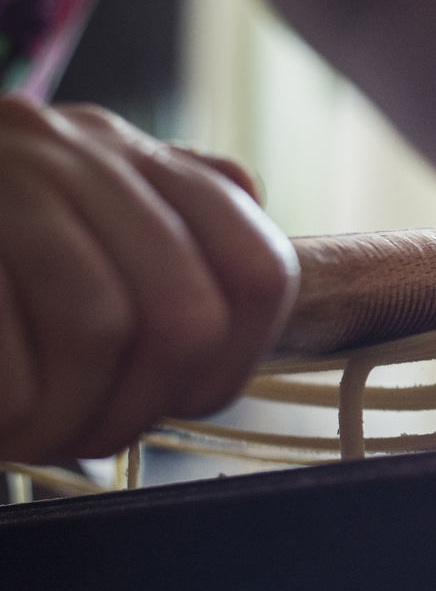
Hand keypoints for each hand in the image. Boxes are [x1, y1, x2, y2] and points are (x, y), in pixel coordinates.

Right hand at [0, 96, 297, 461]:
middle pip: (184, 315)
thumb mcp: (71, 205)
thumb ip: (161, 206)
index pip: (255, 268)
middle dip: (144, 407)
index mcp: (127, 157)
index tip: (185, 396)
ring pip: (97, 326)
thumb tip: (240, 190)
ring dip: (69, 417)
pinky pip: (6, 358)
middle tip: (90, 437)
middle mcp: (69, 153)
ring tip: (30, 435)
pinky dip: (9, 409)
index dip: (236, 360)